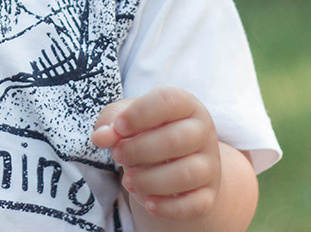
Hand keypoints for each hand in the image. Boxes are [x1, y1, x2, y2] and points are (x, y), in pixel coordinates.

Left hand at [91, 87, 222, 221]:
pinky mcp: (208, 194)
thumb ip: (111, 120)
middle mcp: (203, 132)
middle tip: (118, 155)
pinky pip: (194, 205)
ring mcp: (209, 164)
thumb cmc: (148, 130)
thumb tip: (100, 137)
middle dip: (138, 150)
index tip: (118, 128)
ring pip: (185, 174)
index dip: (138, 115)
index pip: (167, 102)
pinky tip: (147, 202)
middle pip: (176, 140)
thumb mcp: (128, 116)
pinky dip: (167, 207)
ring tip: (128, 179)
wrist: (175, 158)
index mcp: (185, 104)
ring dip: (149, 180)